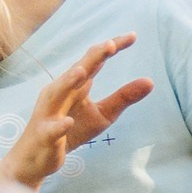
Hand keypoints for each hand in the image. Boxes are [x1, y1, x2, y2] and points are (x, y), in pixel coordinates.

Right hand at [2, 36, 152, 188]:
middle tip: (111, 44)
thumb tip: (151, 81)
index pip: (94, 62)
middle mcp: (60, 93)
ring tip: (83, 72)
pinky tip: (68, 122)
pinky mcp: (46, 135)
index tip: (133, 35)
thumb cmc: (73, 129)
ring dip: (68, 82)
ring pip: (56, 94)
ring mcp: (50, 113)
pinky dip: (59, 126)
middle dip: (92, 57)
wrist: (39, 157)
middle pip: (77, 71)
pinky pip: (51, 129)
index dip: (112, 48)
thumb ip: (124, 97)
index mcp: (75, 86)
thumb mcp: (104, 114)